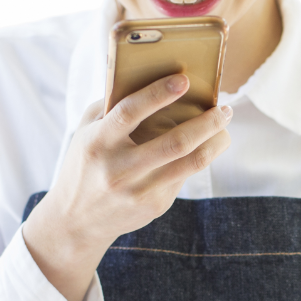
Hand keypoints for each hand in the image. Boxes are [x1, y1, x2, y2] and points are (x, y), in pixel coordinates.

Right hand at [22, 75, 231, 300]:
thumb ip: (110, 107)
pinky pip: (183, 176)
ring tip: (224, 127)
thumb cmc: (85, 165)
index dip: (158, 93)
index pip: (130, 112)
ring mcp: (139, 190)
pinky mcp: (154, 205)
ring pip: (191, 162)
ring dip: (216, 141)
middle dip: (207, 122)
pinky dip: (197, 157)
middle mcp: (119, 169)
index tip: (183, 79)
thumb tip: (148, 79)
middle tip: (223, 108)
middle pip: (175, 142)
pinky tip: (203, 147)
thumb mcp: (85, 133)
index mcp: (98, 142)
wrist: (76, 221)